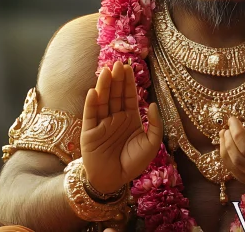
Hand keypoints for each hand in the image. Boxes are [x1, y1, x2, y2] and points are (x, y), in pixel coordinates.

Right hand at [81, 61, 162, 193]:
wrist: (115, 181)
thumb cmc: (133, 163)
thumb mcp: (151, 144)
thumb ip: (155, 125)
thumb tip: (151, 104)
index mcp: (129, 118)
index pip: (128, 95)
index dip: (128, 82)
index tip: (128, 66)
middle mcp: (115, 117)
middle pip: (115, 94)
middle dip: (116, 79)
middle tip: (118, 63)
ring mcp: (101, 123)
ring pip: (102, 100)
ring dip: (104, 86)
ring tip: (106, 71)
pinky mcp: (89, 132)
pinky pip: (90, 115)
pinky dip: (92, 103)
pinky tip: (94, 92)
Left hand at [219, 108, 244, 197]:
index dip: (237, 133)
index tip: (232, 120)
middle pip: (240, 159)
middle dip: (229, 141)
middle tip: (227, 128)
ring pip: (235, 168)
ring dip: (225, 149)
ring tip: (223, 134)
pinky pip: (235, 174)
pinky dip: (227, 159)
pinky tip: (226, 146)